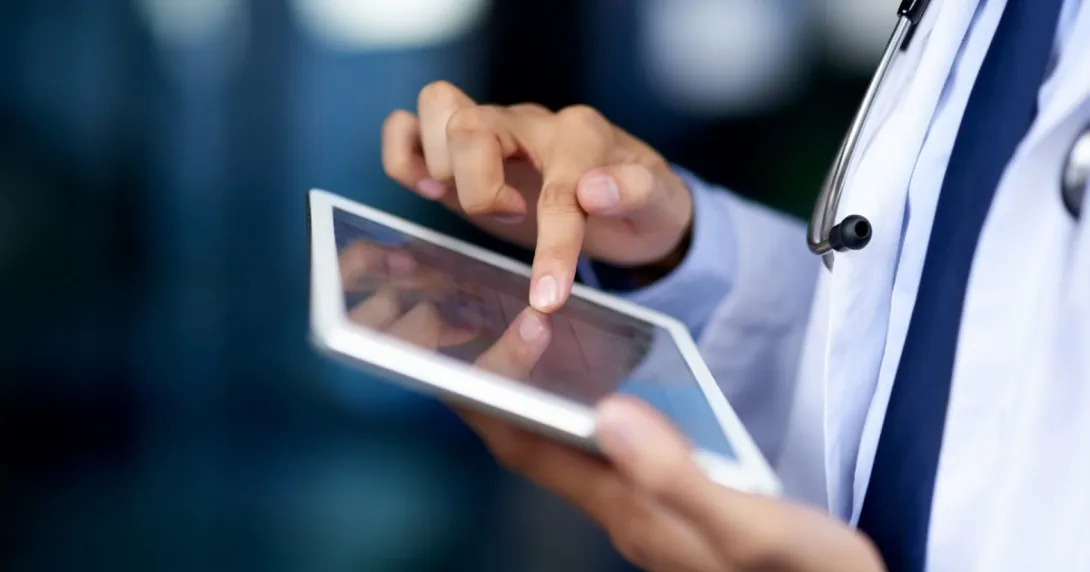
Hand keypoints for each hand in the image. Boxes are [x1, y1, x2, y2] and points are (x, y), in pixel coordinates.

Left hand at [343, 241, 883, 571]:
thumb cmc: (804, 571)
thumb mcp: (750, 524)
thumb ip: (679, 475)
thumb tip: (609, 412)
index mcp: (631, 508)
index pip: (531, 447)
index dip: (485, 397)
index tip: (449, 347)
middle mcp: (625, 510)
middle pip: (536, 445)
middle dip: (494, 390)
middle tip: (468, 330)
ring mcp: (644, 510)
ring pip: (564, 447)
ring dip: (531, 397)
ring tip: (515, 346)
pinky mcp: (667, 505)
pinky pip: (600, 450)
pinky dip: (577, 409)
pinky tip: (591, 387)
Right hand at [381, 81, 692, 311]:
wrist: (629, 199)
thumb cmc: (640, 203)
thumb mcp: (660, 204)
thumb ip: (636, 192)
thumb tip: (594, 191)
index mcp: (581, 135)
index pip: (557, 186)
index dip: (552, 246)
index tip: (548, 298)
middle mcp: (529, 123)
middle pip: (471, 124)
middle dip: (480, 189)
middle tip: (511, 218)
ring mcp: (491, 130)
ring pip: (437, 107)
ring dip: (442, 164)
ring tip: (471, 201)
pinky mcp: (459, 152)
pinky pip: (406, 125)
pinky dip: (404, 156)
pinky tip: (431, 190)